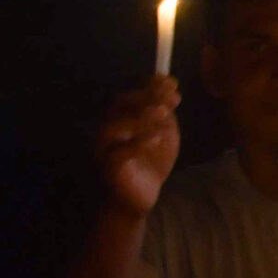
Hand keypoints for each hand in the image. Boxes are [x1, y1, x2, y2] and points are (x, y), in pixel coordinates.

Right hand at [97, 76, 181, 217]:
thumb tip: (170, 82)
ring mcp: (106, 149)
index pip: (130, 95)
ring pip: (112, 128)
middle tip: (167, 101)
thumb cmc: (152, 160)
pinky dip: (136, 144)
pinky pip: (117, 155)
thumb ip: (165, 109)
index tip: (172, 82)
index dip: (149, 86)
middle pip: (118, 106)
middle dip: (145, 98)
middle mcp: (109, 130)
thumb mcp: (164, 130)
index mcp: (122, 118)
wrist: (143, 194)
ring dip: (139, 119)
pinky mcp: (110, 170)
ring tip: (162, 116)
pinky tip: (155, 139)